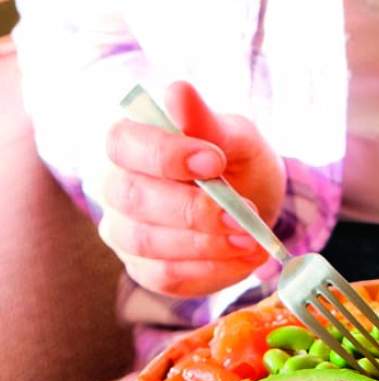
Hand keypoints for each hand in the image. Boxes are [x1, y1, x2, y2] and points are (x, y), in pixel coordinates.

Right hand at [98, 81, 285, 296]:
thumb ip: (210, 123)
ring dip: (208, 245)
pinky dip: (212, 271)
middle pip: (134, 200)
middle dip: (194, 210)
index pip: (125, 145)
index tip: (215, 161)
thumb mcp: (235, 137)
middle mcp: (116, 188)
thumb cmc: (236, 163)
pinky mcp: (146, 270)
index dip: (166, 155)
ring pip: (149, 244)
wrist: (251, 205)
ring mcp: (126, 233)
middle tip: (245, 215)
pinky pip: (168, 277)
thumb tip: (179, 95)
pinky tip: (244, 258)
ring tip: (252, 238)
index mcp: (131, 144)